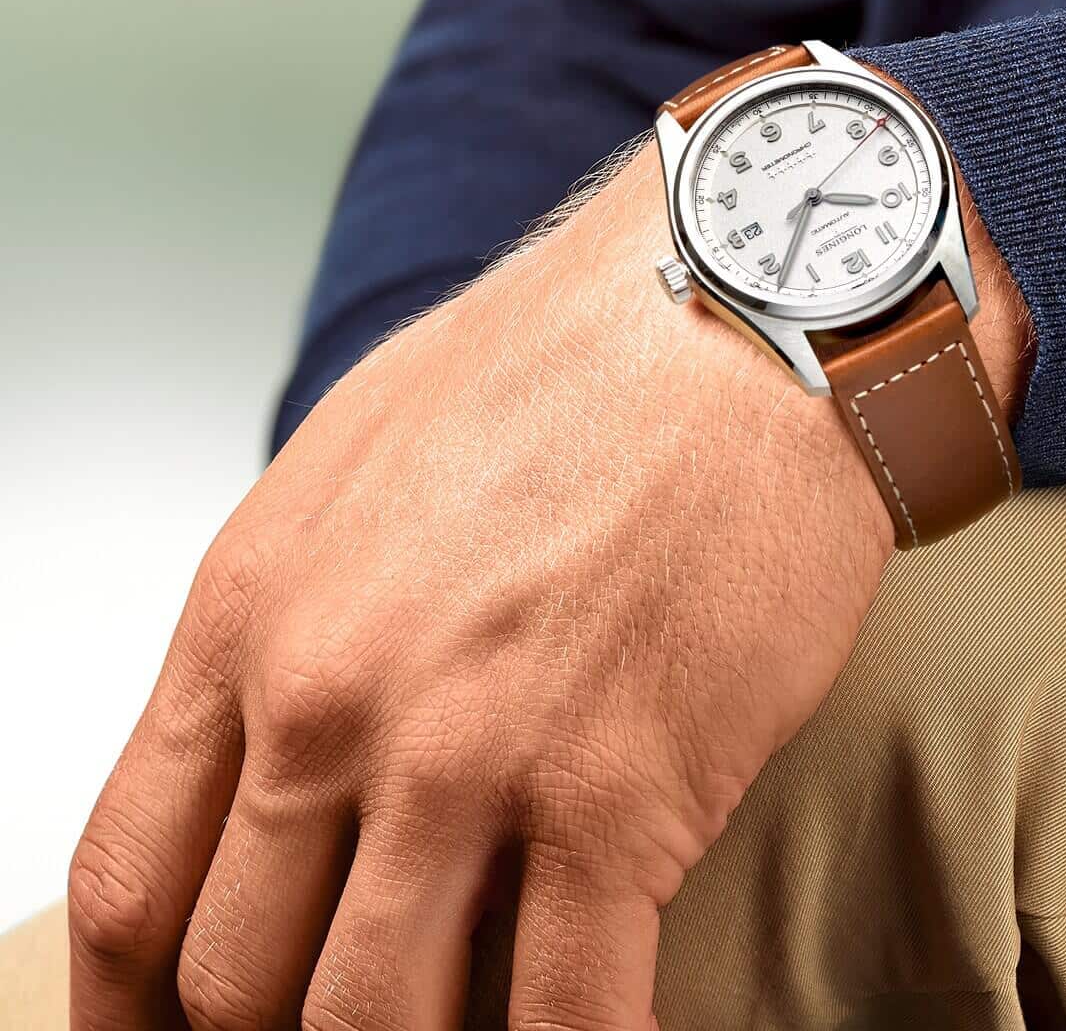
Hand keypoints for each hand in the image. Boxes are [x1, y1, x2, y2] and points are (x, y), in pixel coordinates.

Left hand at [68, 143, 1030, 1030]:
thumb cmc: (574, 358)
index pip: (127, 884)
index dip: (141, 1008)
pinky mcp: (621, 794)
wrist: (742, 303)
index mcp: (252, 611)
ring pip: (378, 1028)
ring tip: (467, 1028)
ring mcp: (470, 756)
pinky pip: (565, 1020)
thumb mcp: (362, 454)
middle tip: (352, 1025)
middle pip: (240, 984)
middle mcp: (332, 698)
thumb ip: (296, 613)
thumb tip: (284, 744)